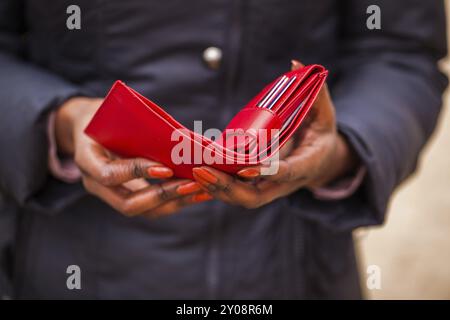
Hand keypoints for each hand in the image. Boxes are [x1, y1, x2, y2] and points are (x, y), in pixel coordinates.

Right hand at [54, 97, 210, 217]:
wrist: (88, 127)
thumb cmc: (105, 115)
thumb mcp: (114, 114)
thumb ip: (138, 126)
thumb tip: (181, 137)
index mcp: (86, 160)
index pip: (109, 174)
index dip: (138, 172)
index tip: (166, 168)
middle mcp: (95, 184)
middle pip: (128, 205)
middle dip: (163, 195)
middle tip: (191, 183)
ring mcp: (111, 195)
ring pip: (145, 211)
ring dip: (176, 202)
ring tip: (201, 190)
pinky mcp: (128, 196)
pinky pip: (153, 207)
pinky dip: (177, 201)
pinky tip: (199, 193)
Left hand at [191, 60, 358, 208]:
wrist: (319, 162)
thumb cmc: (319, 135)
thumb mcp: (324, 114)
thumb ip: (315, 92)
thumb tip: (295, 63)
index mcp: (305, 165)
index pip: (286, 173)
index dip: (268, 172)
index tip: (248, 168)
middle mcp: (283, 184)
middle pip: (254, 196)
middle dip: (227, 187)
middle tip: (202, 170)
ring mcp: (267, 188)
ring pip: (239, 197)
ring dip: (215, 188)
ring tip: (192, 172)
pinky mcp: (254, 186)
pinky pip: (233, 191)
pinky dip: (213, 187)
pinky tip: (193, 177)